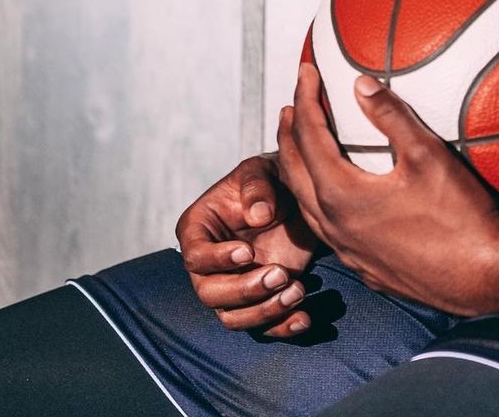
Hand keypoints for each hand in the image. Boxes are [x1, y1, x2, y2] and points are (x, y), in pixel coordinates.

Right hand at [175, 153, 318, 336]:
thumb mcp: (262, 170)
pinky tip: (303, 319)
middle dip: (244, 290)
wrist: (297, 197)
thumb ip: (256, 186)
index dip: (217, 259)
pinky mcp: (259, 299)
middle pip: (210, 293)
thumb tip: (258, 217)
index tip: (248, 252)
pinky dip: (281, 327)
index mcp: (199, 229)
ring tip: (298, 290)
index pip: (195, 256)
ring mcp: (233, 285)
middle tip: (280, 274)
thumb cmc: (270, 178)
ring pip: (233, 317)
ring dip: (264, 311)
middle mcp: (209, 264)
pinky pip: (262, 326)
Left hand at [277, 63, 498, 315]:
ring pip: (307, 207)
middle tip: (292, 104)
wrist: (486, 277)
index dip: (305, 99)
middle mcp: (336, 227)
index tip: (306, 70)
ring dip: (300, 170)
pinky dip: (320, 203)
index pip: (309, 136)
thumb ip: (390, 116)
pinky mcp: (367, 269)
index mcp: (342, 195)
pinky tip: (338, 198)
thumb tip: (360, 83)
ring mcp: (349, 252)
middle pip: (295, 172)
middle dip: (290, 134)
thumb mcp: (426, 155)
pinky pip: (329, 231)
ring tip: (303, 146)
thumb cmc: (460, 215)